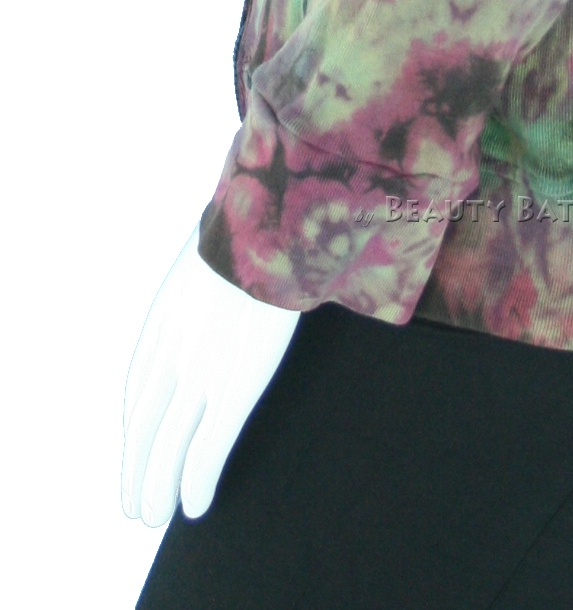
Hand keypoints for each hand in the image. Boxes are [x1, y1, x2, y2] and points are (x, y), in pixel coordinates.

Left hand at [122, 222, 299, 525]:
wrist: (267, 229)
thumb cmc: (254, 231)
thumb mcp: (213, 255)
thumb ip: (210, 279)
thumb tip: (230, 273)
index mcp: (165, 321)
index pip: (138, 387)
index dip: (133, 425)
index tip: (134, 446)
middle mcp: (174, 353)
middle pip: (143, 426)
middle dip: (136, 468)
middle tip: (136, 503)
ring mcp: (202, 372)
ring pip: (167, 446)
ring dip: (157, 487)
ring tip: (154, 515)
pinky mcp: (234, 388)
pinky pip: (207, 448)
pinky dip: (196, 481)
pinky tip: (195, 505)